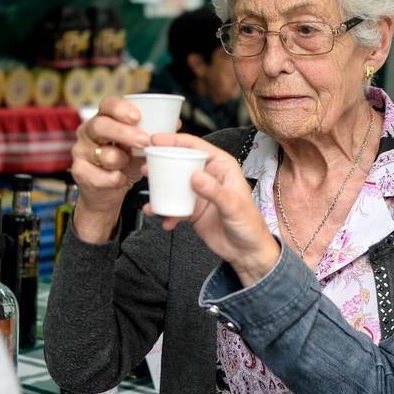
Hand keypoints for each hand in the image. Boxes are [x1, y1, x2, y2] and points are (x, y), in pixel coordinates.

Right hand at [69, 96, 150, 241]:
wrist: (107, 191)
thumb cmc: (125, 163)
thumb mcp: (139, 146)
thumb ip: (153, 133)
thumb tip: (175, 123)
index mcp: (104, 118)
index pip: (107, 104)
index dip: (121, 108)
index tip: (137, 117)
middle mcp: (88, 131)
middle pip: (101, 125)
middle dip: (124, 133)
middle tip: (144, 141)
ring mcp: (81, 151)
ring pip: (103, 153)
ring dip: (121, 161)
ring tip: (127, 165)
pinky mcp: (79, 171)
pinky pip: (99, 176)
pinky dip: (114, 179)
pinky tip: (119, 179)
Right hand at [144, 132, 278, 286]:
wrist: (247, 252)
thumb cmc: (249, 225)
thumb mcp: (233, 206)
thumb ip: (214, 191)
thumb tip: (194, 175)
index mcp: (222, 166)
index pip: (196, 147)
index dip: (174, 141)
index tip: (155, 140)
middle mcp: (208, 175)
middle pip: (179, 162)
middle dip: (160, 163)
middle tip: (144, 168)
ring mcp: (198, 192)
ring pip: (173, 184)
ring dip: (159, 188)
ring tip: (148, 196)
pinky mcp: (192, 209)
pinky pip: (173, 206)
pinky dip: (166, 212)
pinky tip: (164, 220)